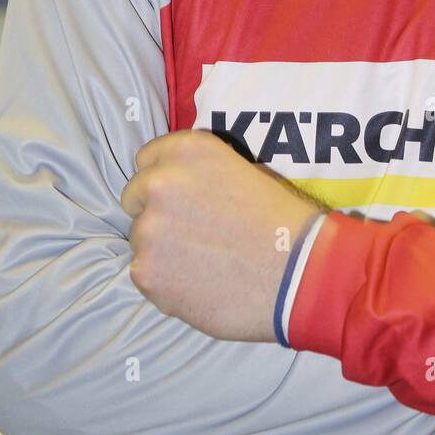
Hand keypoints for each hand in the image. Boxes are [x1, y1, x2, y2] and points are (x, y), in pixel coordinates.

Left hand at [120, 130, 321, 341]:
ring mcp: (148, 228)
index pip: (147, 160)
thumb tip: (181, 191)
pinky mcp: (145, 271)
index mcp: (187, 150)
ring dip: (161, 249)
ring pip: (140, 238)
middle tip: (192, 233)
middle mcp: (159, 182)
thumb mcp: (244, 170)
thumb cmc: (282, 220)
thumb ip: (200, 174)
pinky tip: (199, 284)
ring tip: (202, 262)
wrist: (300, 273)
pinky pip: (145, 273)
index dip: (165, 180)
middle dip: (158, 213)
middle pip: (135, 197)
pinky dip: (165, 280)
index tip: (182, 199)